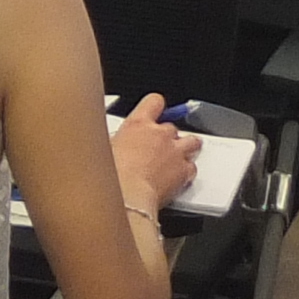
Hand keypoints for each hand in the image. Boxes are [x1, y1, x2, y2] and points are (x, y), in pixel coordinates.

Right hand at [110, 95, 199, 216]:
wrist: (128, 196)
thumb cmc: (112, 175)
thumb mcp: (105, 150)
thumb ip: (115, 142)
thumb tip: (112, 145)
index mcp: (138, 124)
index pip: (154, 102)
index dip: (155, 107)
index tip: (154, 112)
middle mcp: (160, 134)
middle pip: (171, 127)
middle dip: (166, 137)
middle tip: (155, 149)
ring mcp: (175, 152)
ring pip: (192, 142)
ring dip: (186, 148)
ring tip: (175, 158)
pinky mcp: (185, 171)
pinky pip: (192, 167)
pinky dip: (187, 171)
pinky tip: (177, 178)